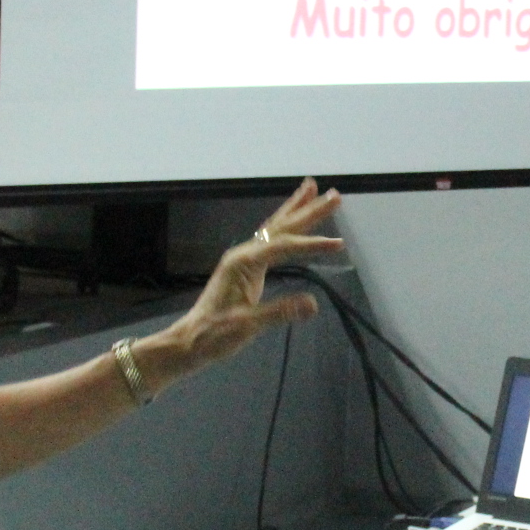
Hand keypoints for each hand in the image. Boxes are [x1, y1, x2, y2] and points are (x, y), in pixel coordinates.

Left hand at [161, 180, 346, 376]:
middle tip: (334, 194)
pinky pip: (269, 240)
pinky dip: (284, 227)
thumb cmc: (215, 335)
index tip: (339, 244)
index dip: (311, 244)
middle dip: (308, 210)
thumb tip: (314, 304)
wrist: (191, 341)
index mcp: (243, 263)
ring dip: (295, 209)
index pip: (284, 246)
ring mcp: (243, 260)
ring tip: (312, 188)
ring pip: (274, 228)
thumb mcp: (248, 325)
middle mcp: (243, 254)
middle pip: (281, 226)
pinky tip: (291, 221)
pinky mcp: (245, 269)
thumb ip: (280, 312)